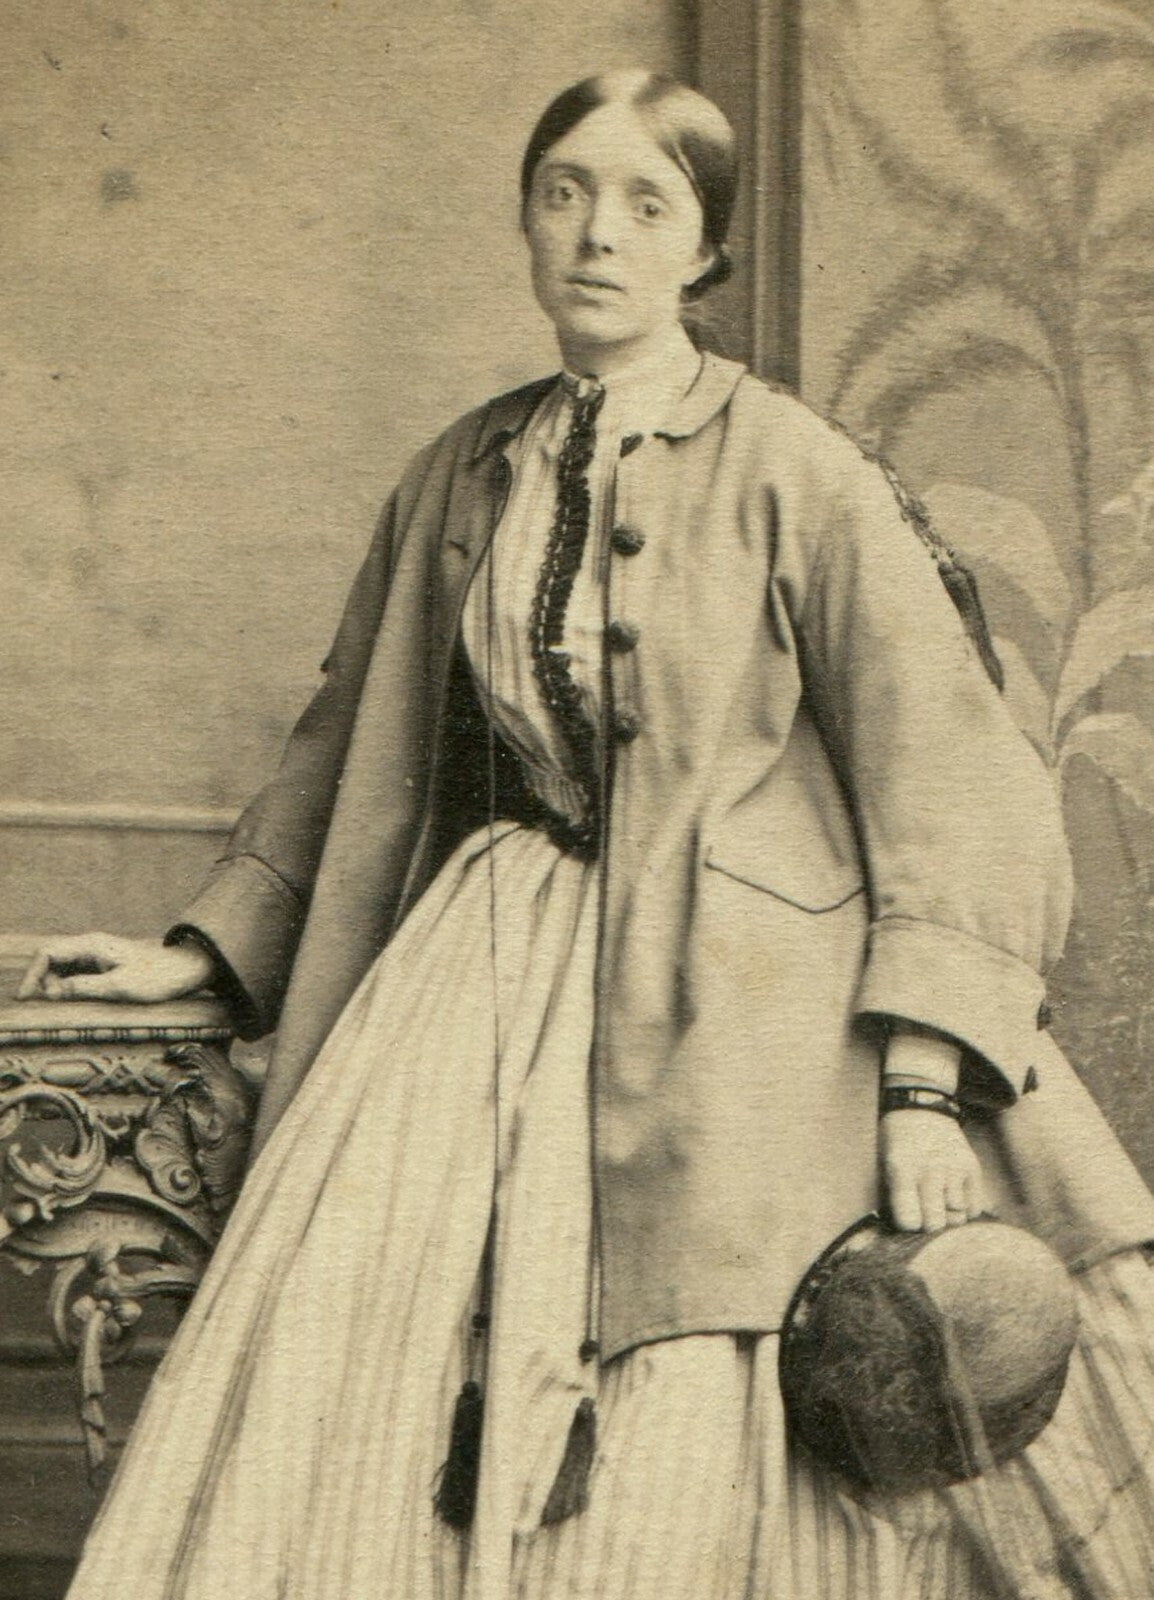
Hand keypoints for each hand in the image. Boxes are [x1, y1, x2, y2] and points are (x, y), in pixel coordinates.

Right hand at [16, 934, 214, 1004]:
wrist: (186, 968)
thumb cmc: (156, 976)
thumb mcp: (118, 986)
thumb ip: (83, 987)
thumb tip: (53, 991)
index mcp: (91, 945)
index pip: (47, 953)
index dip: (32, 975)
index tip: (26, 997)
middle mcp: (91, 945)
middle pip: (51, 958)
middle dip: (42, 980)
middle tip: (48, 1004)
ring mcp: (97, 952)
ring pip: (63, 965)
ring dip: (55, 984)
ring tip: (63, 1003)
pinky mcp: (104, 962)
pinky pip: (77, 971)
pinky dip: (68, 984)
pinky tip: (73, 998)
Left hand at [880, 1109, 987, 1232]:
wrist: (920, 1108)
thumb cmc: (897, 1143)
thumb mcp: (885, 1166)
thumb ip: (895, 1199)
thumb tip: (908, 1234)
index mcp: (902, 1170)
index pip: (910, 1221)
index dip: (908, 1225)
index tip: (907, 1218)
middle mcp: (931, 1171)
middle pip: (936, 1224)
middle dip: (928, 1225)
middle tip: (924, 1212)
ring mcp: (955, 1169)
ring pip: (958, 1218)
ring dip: (948, 1215)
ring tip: (938, 1201)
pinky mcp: (973, 1168)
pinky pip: (975, 1208)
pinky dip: (965, 1209)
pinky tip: (953, 1195)